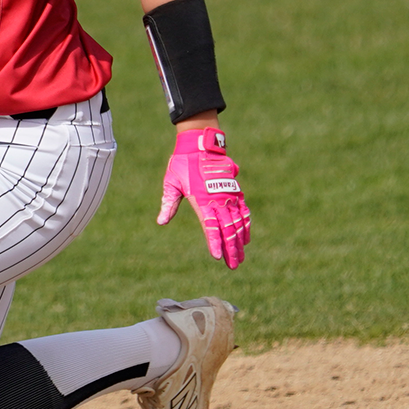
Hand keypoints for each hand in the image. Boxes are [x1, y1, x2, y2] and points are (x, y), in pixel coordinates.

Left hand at [157, 126, 249, 267]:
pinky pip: (242, 210)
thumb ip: (169, 203)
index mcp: (201, 199)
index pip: (210, 226)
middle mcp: (218, 199)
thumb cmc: (182, 163)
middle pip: (227, 228)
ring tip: (241, 257)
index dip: (214, 242)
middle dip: (231, 248)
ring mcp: (228, 194)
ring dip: (239, 240)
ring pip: (237, 222)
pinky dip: (245, 224)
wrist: (200, 142)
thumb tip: (161, 221)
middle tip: (234, 265)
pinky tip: (246, 237)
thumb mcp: (171, 183)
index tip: (218, 256)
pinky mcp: (234, 189)